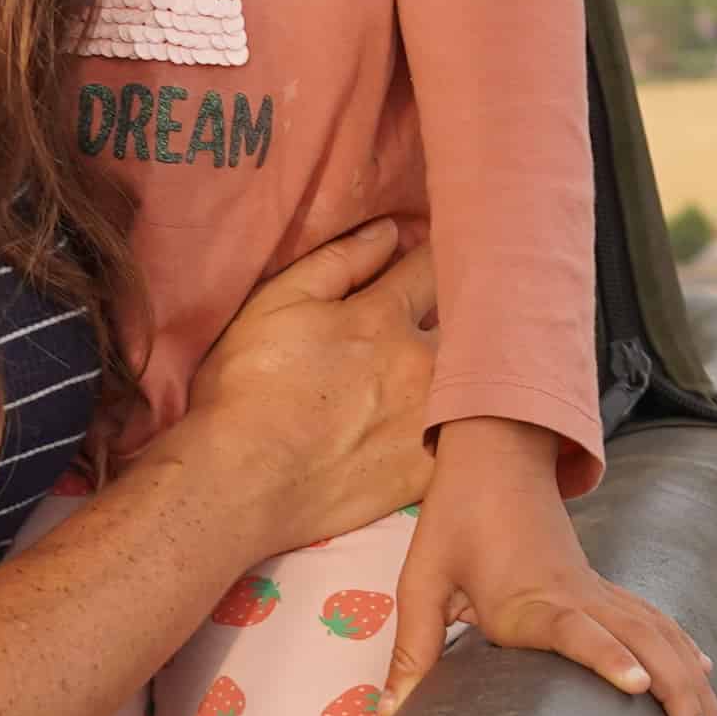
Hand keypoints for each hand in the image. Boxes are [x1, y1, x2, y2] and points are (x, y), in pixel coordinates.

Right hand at [168, 220, 439, 557]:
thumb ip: (338, 262)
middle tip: (463, 309)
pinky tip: (458, 426)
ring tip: (462, 368)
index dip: (436, 256)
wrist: (240, 485)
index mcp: (384, 317)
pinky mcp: (432, 473)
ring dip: (470, 367)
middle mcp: (422, 364)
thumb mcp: (276, 304)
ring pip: (475, 379)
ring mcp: (432, 421)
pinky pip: (468, 439)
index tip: (436, 257)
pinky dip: (465, 426)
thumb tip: (390, 230)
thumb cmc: (248, 389)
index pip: (432, 267)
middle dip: (465, 310)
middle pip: (467, 322)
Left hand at [385, 417, 716, 715]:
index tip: (637, 687)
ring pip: (657, 633)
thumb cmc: (455, 517)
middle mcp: (572, 594)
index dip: (605, 657)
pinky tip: (707, 672)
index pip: (572, 629)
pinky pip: (652, 618)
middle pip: (638, 639)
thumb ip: (410, 649)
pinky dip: (683, 647)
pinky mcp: (600, 585)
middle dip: (676, 690)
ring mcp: (594, 588)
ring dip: (690, 679)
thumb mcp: (421, 578)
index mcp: (525, 597)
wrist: (496, 453)